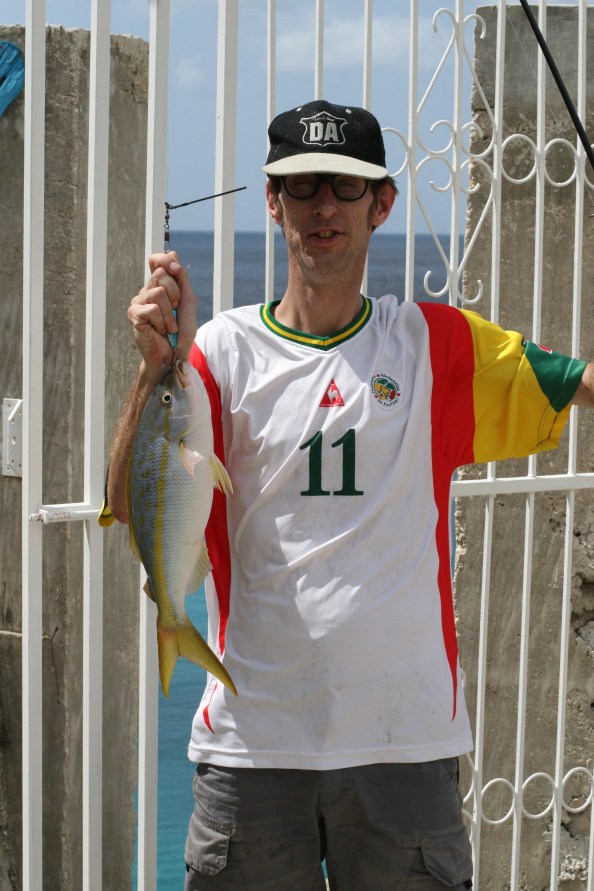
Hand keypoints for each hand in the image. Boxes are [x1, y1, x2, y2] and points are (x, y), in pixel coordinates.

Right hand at [128, 251, 196, 371]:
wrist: (174, 355)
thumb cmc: (180, 332)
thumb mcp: (187, 301)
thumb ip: (181, 278)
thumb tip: (172, 253)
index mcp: (158, 286)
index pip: (156, 260)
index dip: (165, 260)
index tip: (176, 269)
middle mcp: (146, 291)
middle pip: (160, 275)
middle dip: (175, 294)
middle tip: (175, 311)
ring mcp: (138, 302)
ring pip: (158, 293)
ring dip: (169, 313)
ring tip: (168, 325)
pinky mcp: (134, 315)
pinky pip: (152, 309)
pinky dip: (162, 322)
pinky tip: (160, 330)